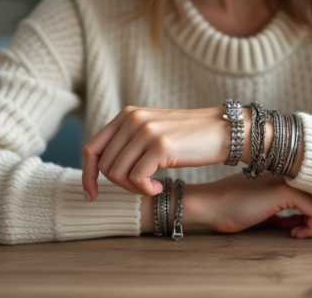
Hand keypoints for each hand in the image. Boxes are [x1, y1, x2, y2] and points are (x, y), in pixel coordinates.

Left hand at [82, 105, 264, 198]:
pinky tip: (159, 187)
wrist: (223, 131)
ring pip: (117, 174)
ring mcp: (146, 130)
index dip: (87, 175)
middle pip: (105, 166)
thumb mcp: (152, 132)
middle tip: (143, 186)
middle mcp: (133, 118)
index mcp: (127, 114)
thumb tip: (101, 170)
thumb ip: (128, 143)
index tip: (91, 195)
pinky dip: (145, 190)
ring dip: (134, 188)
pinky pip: (136, 179)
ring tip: (153, 186)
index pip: (92, 148)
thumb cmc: (188, 138)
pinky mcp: (161, 145)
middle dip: (121, 185)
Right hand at [190, 173, 311, 238]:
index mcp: (283, 176)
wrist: (209, 205)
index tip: (298, 226)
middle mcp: (288, 175)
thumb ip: (281, 214)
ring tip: (297, 233)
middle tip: (302, 230)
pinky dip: (311, 227)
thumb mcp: (263, 211)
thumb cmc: (229, 209)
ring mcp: (286, 181)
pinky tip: (294, 234)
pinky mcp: (283, 192)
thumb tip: (297, 224)